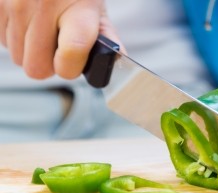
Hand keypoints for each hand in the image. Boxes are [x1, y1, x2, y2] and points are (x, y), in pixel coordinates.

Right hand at [0, 0, 120, 78]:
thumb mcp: (96, 8)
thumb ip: (106, 38)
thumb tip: (113, 62)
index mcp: (79, 9)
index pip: (71, 54)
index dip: (70, 68)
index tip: (73, 63)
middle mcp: (44, 4)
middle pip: (37, 68)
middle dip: (48, 64)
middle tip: (57, 47)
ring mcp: (15, 2)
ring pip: (17, 57)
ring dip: (30, 51)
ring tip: (43, 29)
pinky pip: (3, 42)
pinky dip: (16, 37)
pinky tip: (28, 21)